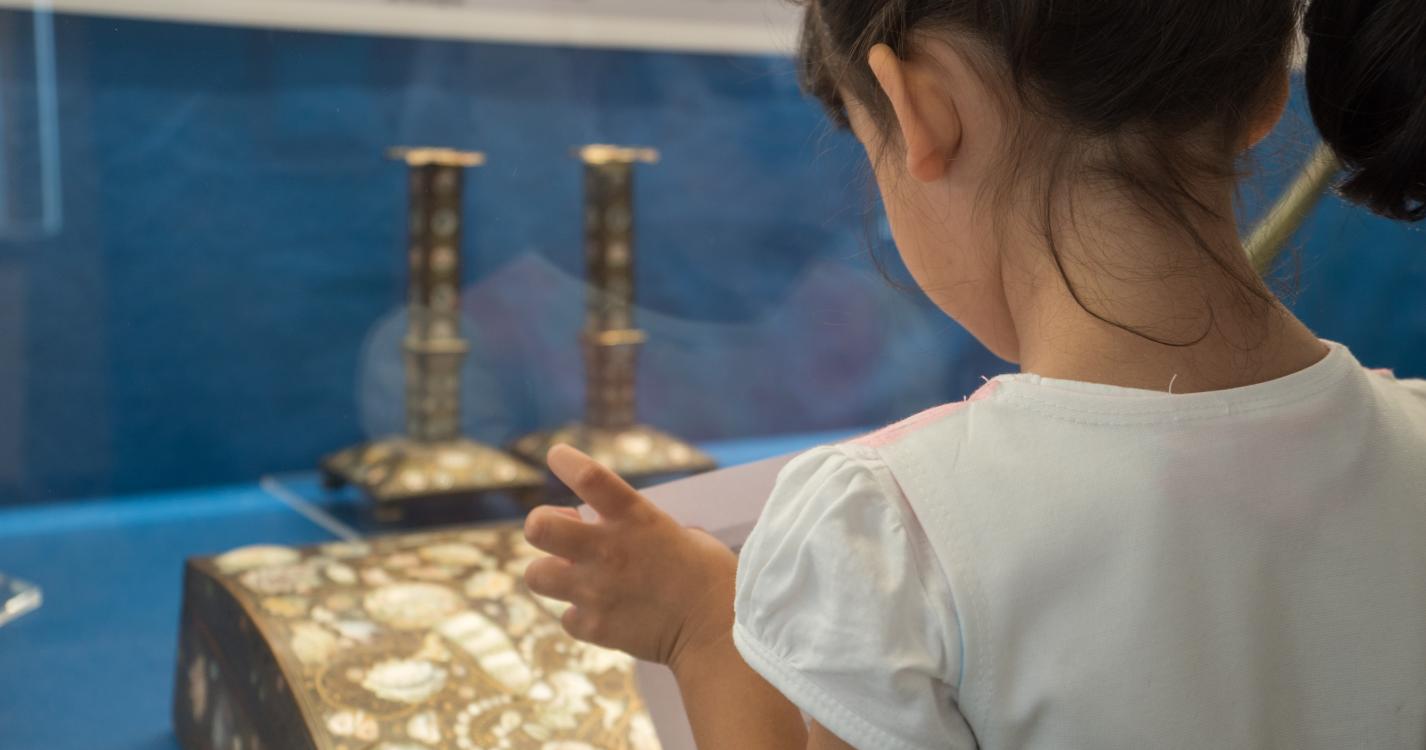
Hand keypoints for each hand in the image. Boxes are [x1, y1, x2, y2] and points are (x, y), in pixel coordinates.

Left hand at [522, 445, 739, 671]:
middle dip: (540, 525)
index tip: (556, 456)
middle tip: (558, 532)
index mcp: (636, 518)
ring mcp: (597, 590)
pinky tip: (600, 613)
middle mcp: (608, 550)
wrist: (719, 633)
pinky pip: (567, 617)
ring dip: (550, 573)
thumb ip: (643, 527)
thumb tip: (617, 528)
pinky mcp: (596, 627)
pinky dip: (579, 616)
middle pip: (539, 527)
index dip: (565, 461)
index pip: (588, 476)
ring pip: (536, 575)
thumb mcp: (681, 534)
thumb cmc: (711, 578)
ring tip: (572, 576)